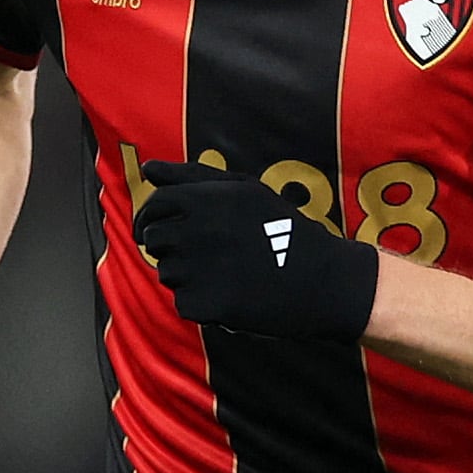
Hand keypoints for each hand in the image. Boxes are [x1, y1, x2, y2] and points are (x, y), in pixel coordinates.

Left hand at [132, 164, 379, 343]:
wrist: (324, 280)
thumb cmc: (283, 229)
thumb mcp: (244, 190)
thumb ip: (192, 176)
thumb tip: (148, 168)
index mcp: (205, 199)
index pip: (155, 205)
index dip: (149, 218)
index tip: (154, 230)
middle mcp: (197, 230)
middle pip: (154, 240)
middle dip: (167, 248)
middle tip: (199, 255)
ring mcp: (200, 269)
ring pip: (167, 273)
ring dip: (186, 276)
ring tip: (225, 273)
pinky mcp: (208, 304)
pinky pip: (184, 304)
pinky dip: (201, 304)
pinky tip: (231, 295)